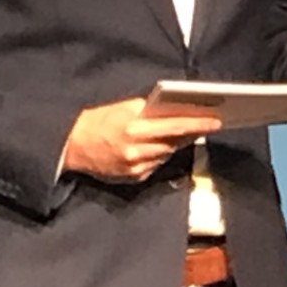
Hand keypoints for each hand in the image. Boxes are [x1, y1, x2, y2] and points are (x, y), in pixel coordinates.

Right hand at [64, 98, 219, 182]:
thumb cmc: (98, 121)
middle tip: (208, 124)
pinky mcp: (132, 178)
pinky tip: (160, 147)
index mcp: (134, 129)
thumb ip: (147, 110)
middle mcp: (136, 150)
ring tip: (186, 133)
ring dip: (175, 145)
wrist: (71, 146)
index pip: (174, 126)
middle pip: (174, 143)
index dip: (197, 124)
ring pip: (166, 155)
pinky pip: (155, 166)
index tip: (215, 122)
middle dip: (191, 133)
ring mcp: (134, 167)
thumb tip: (174, 109)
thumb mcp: (122, 108)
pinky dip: (160, 156)